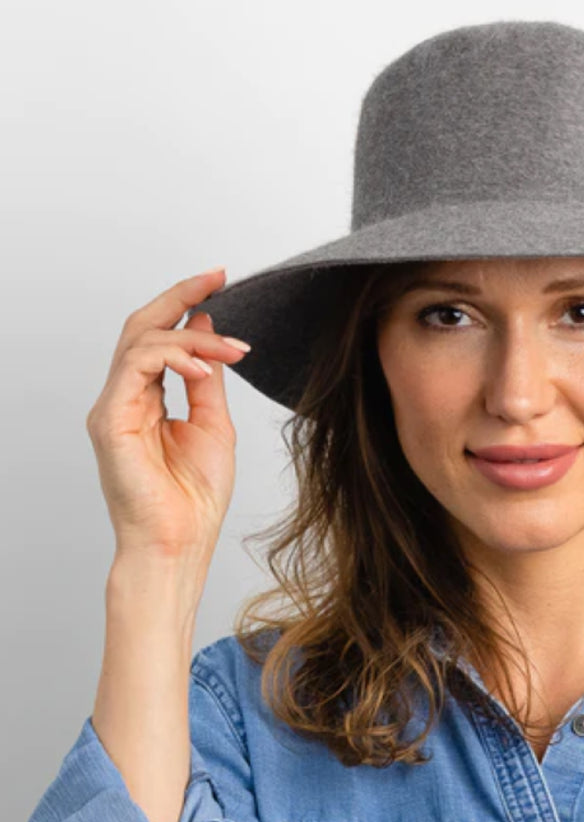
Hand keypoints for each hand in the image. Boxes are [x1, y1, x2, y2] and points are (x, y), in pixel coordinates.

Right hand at [85, 267, 249, 557]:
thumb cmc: (195, 496)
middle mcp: (125, 398)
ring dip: (193, 336)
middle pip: (143, 328)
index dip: (186, 305)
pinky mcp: (111, 420)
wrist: (180, 542)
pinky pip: (136, 367)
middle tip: (218, 278)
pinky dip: (172, 356)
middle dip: (181, 296)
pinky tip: (203, 364)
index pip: (159, 338)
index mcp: (146, 399)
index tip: (220, 282)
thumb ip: (206, 378)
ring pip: (142, 341)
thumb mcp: (214, 424)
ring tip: (232, 348)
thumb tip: (207, 330)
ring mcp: (114, 408)